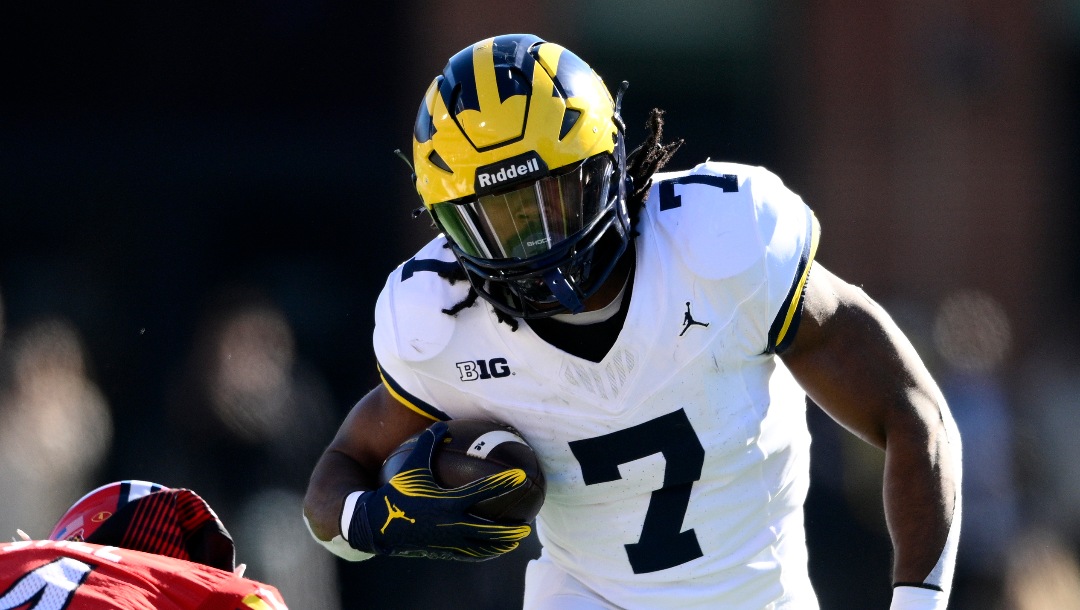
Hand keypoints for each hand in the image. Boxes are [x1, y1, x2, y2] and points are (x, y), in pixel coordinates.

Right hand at [346, 421, 531, 560]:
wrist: (374, 525)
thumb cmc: (394, 491)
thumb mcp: (411, 466)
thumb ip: (427, 445)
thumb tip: (441, 425)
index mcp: (446, 501)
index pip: (482, 491)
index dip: (503, 483)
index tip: (521, 476)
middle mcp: (450, 524)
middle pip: (489, 530)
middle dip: (510, 529)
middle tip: (528, 526)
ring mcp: (447, 541)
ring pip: (481, 547)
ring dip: (501, 544)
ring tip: (516, 540)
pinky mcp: (441, 551)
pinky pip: (468, 554)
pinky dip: (484, 553)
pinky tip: (493, 550)